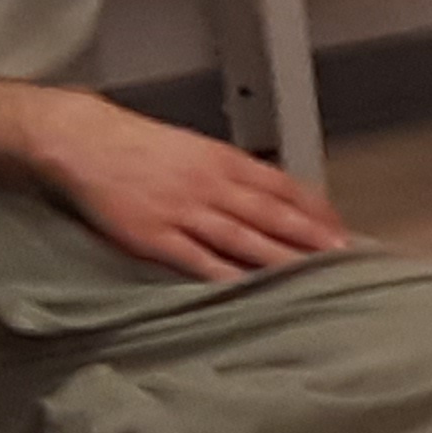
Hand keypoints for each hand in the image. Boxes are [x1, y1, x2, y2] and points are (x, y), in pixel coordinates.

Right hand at [26, 87, 349, 280]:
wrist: (88, 143)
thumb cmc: (142, 146)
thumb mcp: (197, 149)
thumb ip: (232, 173)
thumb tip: (269, 195)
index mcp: (224, 161)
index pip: (283, 186)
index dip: (315, 208)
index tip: (340, 226)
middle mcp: (211, 185)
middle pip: (271, 214)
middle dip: (310, 236)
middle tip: (343, 255)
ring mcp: (184, 212)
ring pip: (242, 238)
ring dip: (278, 258)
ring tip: (309, 274)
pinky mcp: (154, 238)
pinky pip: (196, 260)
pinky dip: (225, 275)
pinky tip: (249, 289)